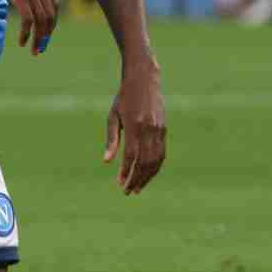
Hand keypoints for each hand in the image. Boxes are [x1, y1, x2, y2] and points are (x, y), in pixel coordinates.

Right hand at [0, 0, 58, 54]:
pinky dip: (26, 32)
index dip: (52, 23)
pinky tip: (22, 41)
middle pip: (49, 15)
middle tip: (40, 49)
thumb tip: (31, 5)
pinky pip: (27, 18)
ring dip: (38, 37)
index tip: (46, 36)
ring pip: (40, 19)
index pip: (55, 6)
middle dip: (46, 35)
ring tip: (33, 50)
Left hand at [103, 69, 166, 193]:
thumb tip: (107, 161)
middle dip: (137, 179)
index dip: (126, 172)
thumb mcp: (113, 116)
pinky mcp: (164, 130)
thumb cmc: (124, 98)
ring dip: (147, 176)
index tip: (120, 184)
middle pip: (144, 161)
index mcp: (134, 125)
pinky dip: (156, 166)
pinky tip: (148, 174)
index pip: (131, 155)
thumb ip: (111, 139)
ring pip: (156, 160)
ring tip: (138, 188)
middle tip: (128, 192)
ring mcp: (159, 130)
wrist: (144, 80)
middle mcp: (149, 129)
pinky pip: (162, 153)